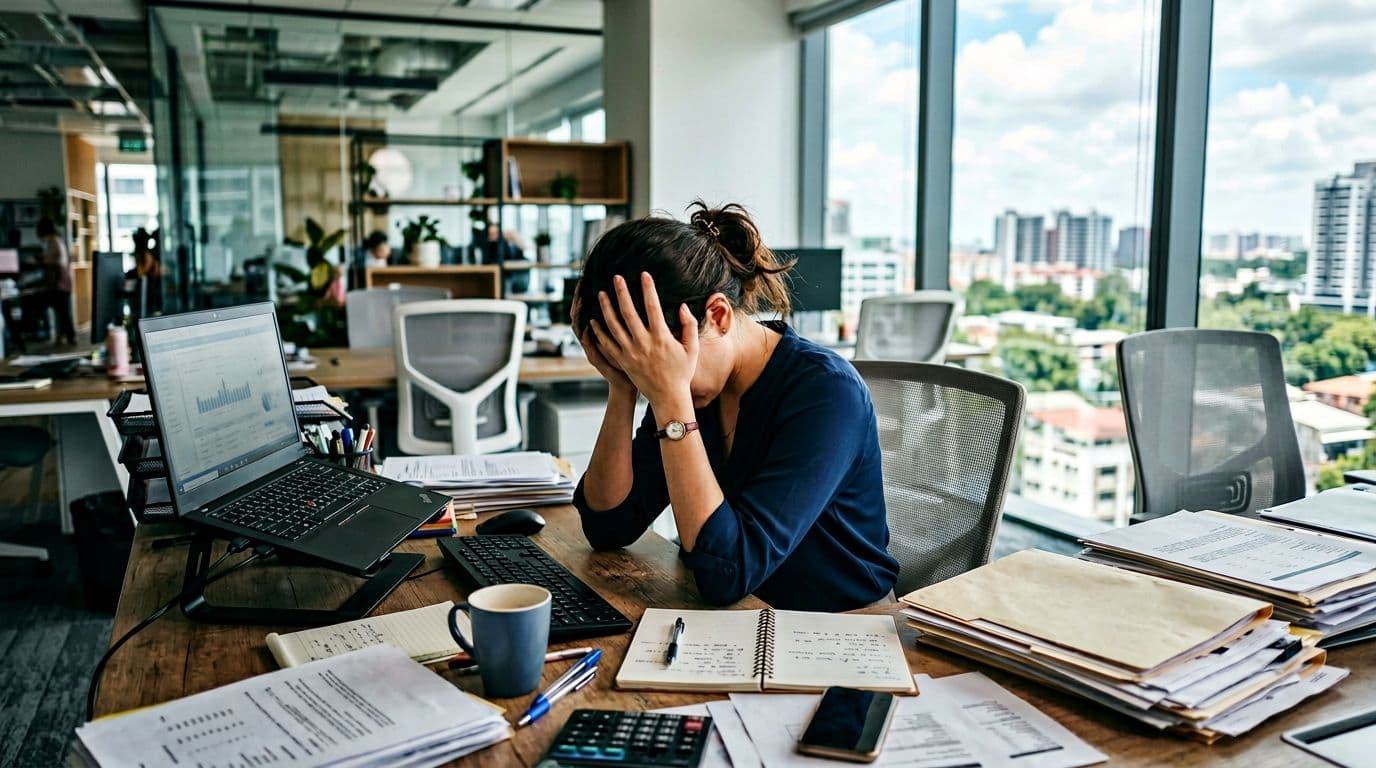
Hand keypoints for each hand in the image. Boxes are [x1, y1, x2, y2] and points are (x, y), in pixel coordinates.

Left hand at [591, 272, 698, 411]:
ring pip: (614, 326)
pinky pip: (607, 344)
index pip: (652, 307)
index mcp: (661, 337)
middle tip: (616, 278)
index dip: (648, 289)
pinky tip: (595, 321)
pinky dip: (600, 331)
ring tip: (601, 294)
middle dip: (621, 292)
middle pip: (628, 312)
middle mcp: (644, 343)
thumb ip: (689, 325)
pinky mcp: (623, 361)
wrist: (668, 397)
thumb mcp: (692, 348)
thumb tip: (683, 306)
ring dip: (606, 308)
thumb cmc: (682, 372)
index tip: (643, 275)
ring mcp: (631, 352)